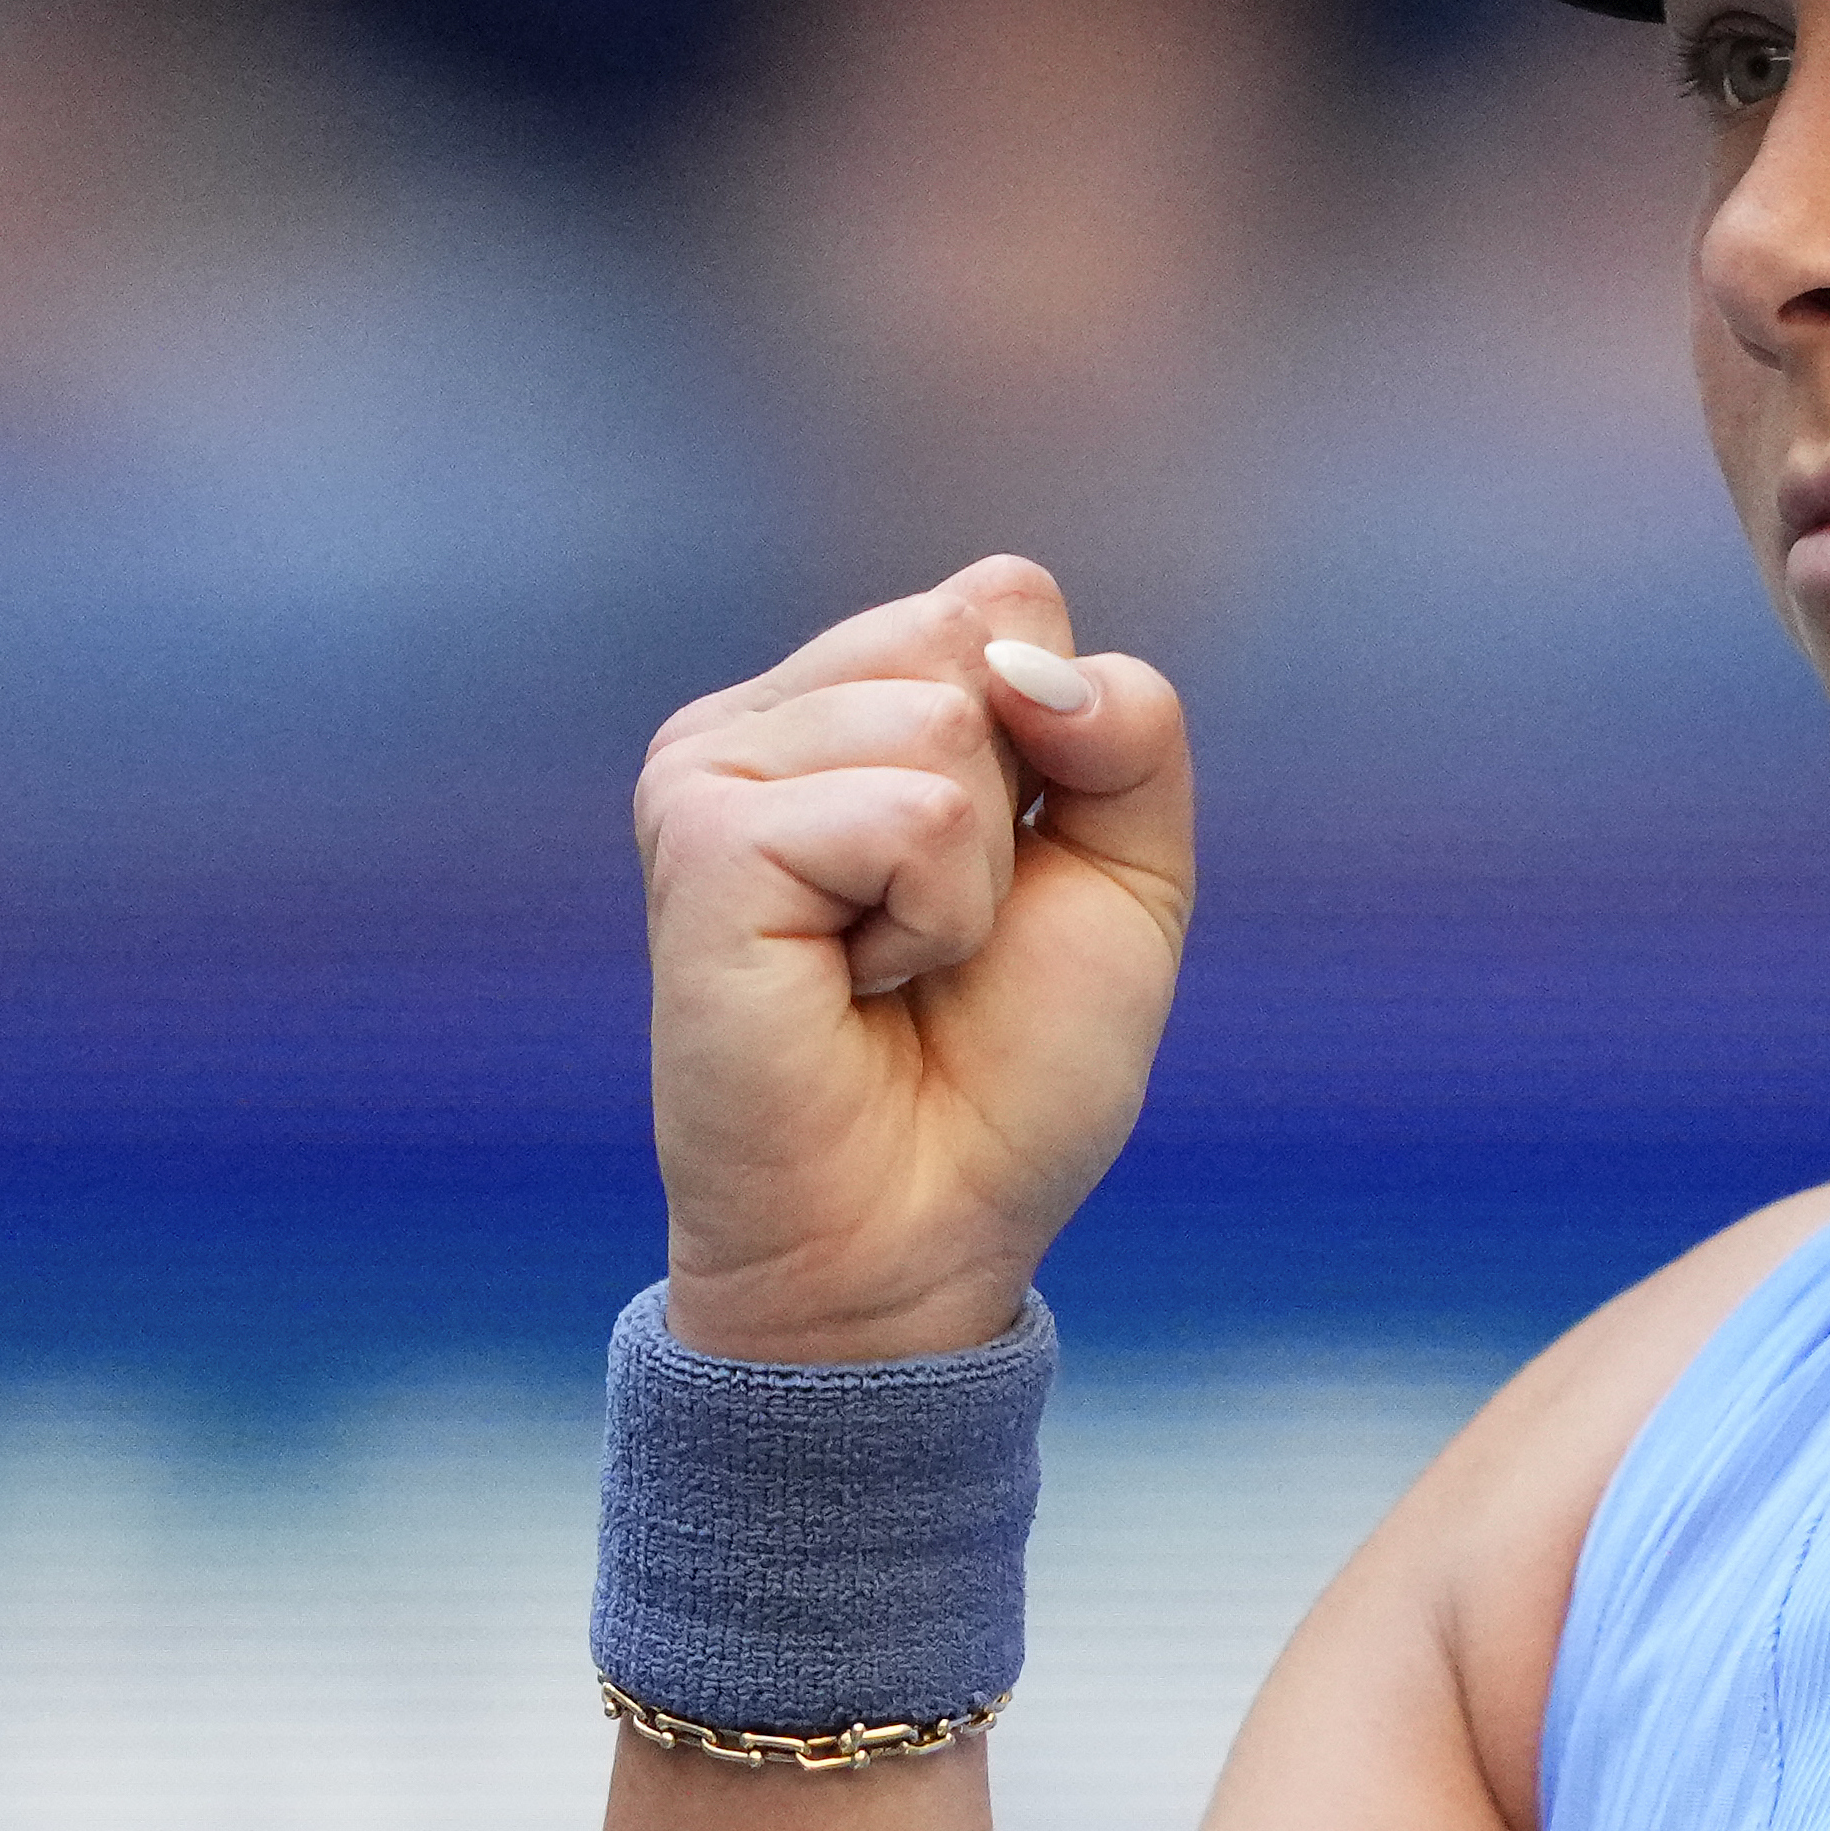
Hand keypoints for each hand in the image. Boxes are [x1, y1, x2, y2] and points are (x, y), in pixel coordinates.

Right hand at [633, 557, 1191, 1361]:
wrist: (921, 1233)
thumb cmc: (1008, 1070)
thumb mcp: (1129, 876)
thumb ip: (1128, 731)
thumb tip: (1028, 665)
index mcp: (844, 700)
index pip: (1006, 597)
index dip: (1066, 740)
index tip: (1007, 872)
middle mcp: (762, 716)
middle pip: (979, 637)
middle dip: (1020, 810)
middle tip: (940, 933)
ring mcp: (711, 768)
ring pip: (947, 722)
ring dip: (973, 883)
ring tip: (890, 966)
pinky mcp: (700, 840)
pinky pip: (908, 814)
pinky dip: (932, 917)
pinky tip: (851, 984)